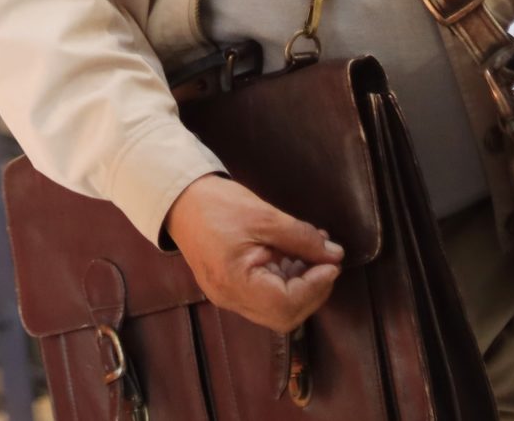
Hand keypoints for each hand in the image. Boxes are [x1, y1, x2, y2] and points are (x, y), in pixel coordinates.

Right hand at [163, 173, 342, 333]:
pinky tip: (293, 256)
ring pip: (277, 308)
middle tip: (326, 262)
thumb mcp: (264, 216)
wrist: (179, 198)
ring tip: (311, 253)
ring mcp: (228, 295)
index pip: (287, 304)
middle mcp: (230, 298)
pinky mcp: (229, 287)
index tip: (332, 264)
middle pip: (284, 315)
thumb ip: (302, 238)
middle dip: (312, 291)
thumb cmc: (217, 204)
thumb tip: (334, 254)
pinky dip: (285, 281)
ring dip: (301, 285)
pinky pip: (265, 296)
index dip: (316, 287)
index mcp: (235, 283)